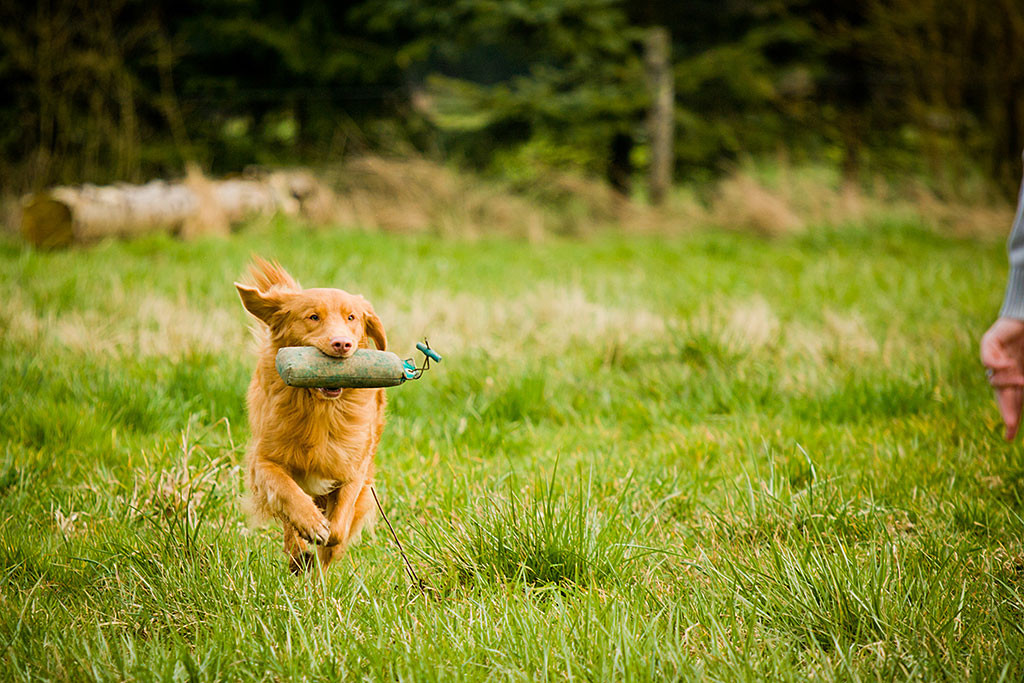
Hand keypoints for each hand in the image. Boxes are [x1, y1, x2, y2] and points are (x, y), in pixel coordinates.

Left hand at [980, 317, 1023, 439]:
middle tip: (1011, 426)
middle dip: (1007, 410)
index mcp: (1018, 375)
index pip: (1013, 401)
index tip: (1010, 438)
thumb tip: (1022, 387)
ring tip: (1023, 381)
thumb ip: (1023, 383)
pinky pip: (987, 357)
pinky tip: (1006, 366)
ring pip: (994, 379)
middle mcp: (1006, 369)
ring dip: (1009, 383)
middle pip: (1002, 395)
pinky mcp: (990, 341)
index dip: (1012, 417)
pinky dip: (995, 363)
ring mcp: (997, 356)